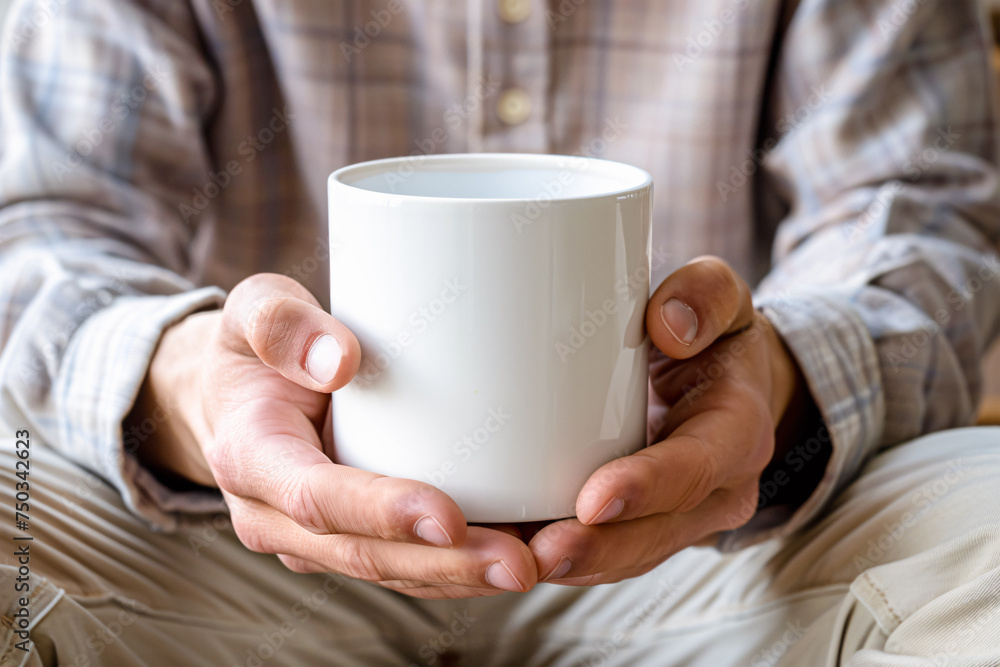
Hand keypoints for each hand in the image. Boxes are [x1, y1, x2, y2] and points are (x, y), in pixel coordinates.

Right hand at [131, 273, 536, 597]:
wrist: (232, 399)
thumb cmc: (253, 352)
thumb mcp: (251, 310)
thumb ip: (280, 324)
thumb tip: (337, 360)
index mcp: (251, 458)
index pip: (317, 498)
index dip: (382, 511)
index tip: (449, 515)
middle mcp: (276, 517)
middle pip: (365, 554)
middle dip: (446, 562)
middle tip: (520, 560)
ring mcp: (313, 540)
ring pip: (392, 573)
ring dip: (464, 576)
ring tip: (533, 565)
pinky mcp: (349, 541)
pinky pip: (405, 567)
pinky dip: (460, 569)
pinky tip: (516, 558)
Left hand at [526, 257, 805, 584]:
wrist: (724, 380)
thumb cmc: (712, 335)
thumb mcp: (721, 298)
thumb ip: (704, 295)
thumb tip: (670, 326)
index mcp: (739, 429)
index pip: (697, 466)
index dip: (648, 487)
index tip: (593, 498)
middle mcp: (720, 488)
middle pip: (660, 531)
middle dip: (601, 548)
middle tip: (542, 552)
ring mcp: (685, 517)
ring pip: (633, 555)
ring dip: (579, 565)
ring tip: (520, 563)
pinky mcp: (649, 525)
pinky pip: (613, 552)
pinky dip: (568, 558)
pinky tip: (520, 556)